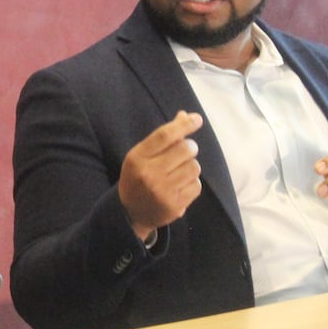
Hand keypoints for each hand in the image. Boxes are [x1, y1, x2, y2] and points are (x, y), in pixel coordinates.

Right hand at [117, 111, 204, 241]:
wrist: (130, 213)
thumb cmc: (138, 177)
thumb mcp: (142, 155)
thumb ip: (163, 137)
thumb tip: (185, 115)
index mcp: (137, 158)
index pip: (164, 135)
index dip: (183, 125)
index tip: (197, 119)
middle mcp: (148, 174)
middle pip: (185, 149)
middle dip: (189, 148)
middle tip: (183, 153)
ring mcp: (162, 192)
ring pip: (194, 167)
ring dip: (190, 167)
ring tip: (178, 173)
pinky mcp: (175, 206)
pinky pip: (196, 185)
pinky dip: (192, 183)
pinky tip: (179, 186)